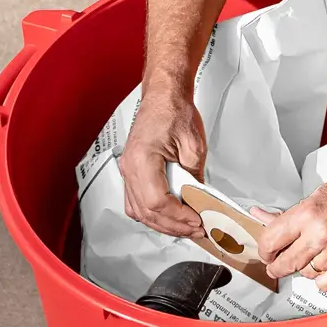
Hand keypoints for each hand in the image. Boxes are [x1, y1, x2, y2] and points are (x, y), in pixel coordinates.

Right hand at [118, 87, 205, 237]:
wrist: (163, 96)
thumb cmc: (174, 111)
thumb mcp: (194, 145)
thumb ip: (195, 176)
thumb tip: (199, 201)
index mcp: (143, 159)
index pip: (157, 201)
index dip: (178, 217)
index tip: (196, 221)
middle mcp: (130, 167)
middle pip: (147, 211)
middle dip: (173, 225)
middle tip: (195, 229)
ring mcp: (128, 170)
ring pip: (139, 211)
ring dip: (162, 224)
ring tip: (185, 227)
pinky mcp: (132, 172)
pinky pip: (136, 202)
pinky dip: (152, 214)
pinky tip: (169, 217)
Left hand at [255, 164, 326, 292]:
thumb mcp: (315, 197)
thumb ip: (289, 216)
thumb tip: (264, 218)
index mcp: (308, 215)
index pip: (270, 242)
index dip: (264, 250)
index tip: (266, 252)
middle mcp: (322, 235)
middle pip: (285, 264)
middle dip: (277, 265)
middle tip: (276, 264)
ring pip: (306, 275)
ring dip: (305, 267)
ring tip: (314, 254)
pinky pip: (326, 284)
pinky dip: (323, 278)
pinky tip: (325, 266)